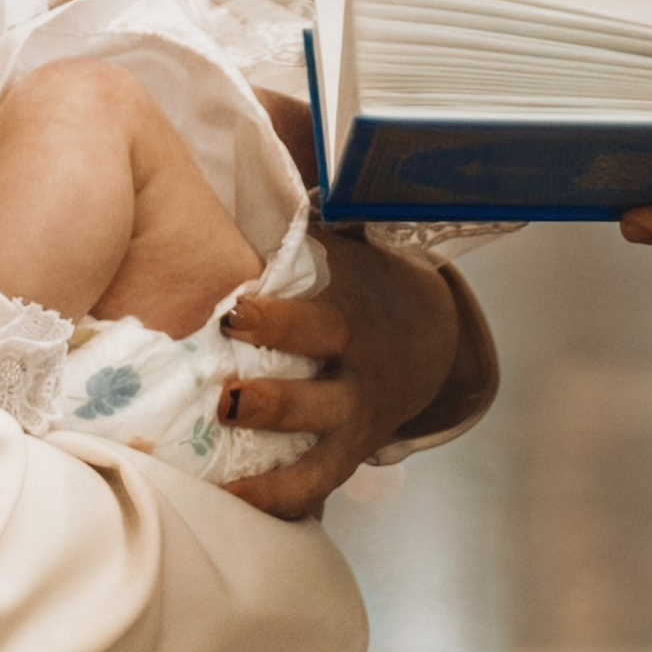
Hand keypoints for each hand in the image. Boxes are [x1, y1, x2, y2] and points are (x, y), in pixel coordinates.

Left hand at [220, 231, 461, 518]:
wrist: (433, 340)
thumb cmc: (366, 283)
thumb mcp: (349, 247)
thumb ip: (304, 221)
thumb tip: (264, 148)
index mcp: (352, 318)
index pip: (317, 320)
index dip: (278, 320)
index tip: (235, 314)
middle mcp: (356, 374)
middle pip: (317, 393)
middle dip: (271, 400)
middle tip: (223, 399)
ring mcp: (354, 421)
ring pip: (315, 452)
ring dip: (268, 465)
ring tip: (218, 469)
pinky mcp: (347, 457)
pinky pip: (312, 487)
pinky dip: (276, 500)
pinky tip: (229, 503)